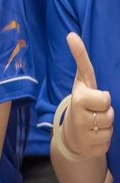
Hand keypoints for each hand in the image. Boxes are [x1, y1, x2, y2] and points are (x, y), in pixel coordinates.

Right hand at [63, 33, 113, 160]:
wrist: (71, 136)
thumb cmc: (81, 104)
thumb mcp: (81, 82)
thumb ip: (80, 60)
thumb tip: (71, 34)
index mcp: (78, 98)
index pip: (103, 97)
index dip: (102, 99)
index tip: (98, 100)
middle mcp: (79, 115)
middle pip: (111, 113)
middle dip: (107, 112)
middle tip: (96, 112)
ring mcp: (84, 133)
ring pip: (111, 128)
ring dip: (107, 127)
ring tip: (95, 125)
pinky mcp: (91, 148)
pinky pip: (108, 142)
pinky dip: (105, 140)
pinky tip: (94, 137)